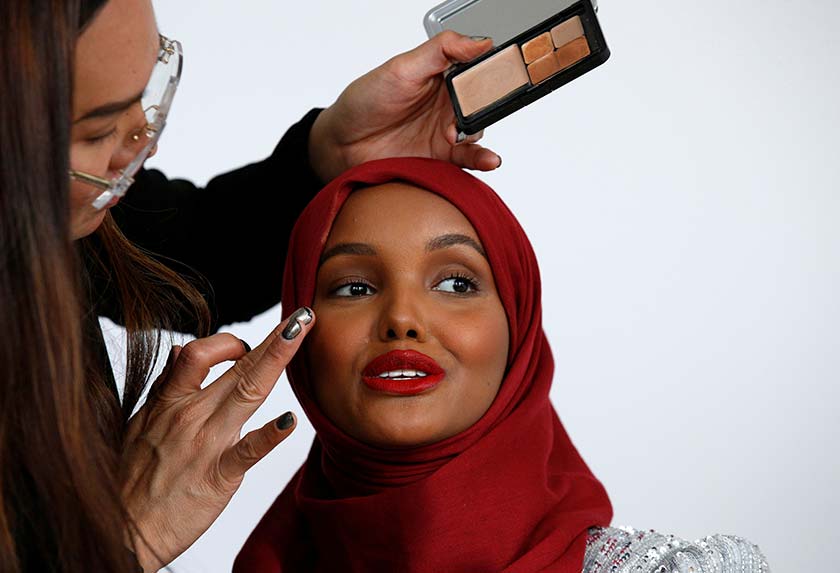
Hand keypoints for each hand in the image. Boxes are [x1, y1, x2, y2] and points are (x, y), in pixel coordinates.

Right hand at [120, 308, 314, 571]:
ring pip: (246, 391)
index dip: (228, 341)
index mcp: (169, 402)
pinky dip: (269, 436)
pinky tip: (289, 422)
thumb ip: (166, 387)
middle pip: (235, 366)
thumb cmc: (131, 481)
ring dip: (276, 359)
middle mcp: (190, 415)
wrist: (124, 532)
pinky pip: (247, 451)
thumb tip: (182, 349)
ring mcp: (205, 443)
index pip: (200, 354)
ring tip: (300, 334)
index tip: (247, 344)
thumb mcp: (139, 425)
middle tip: (301, 317)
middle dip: (271, 338)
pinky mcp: (217, 476)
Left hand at [309, 31, 500, 182]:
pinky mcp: (442, 157)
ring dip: (477, 132)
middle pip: (482, 102)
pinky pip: (468, 159)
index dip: (489, 71)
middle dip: (484, 105)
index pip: (476, 69)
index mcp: (443, 75)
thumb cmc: (365, 101)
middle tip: (472, 108)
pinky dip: (482, 160)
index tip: (498, 74)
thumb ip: (442, 50)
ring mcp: (446, 131)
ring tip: (459, 134)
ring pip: (477, 130)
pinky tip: (489, 160)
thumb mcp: (402, 67)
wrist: (342, 143)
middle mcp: (448, 103)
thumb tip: (480, 42)